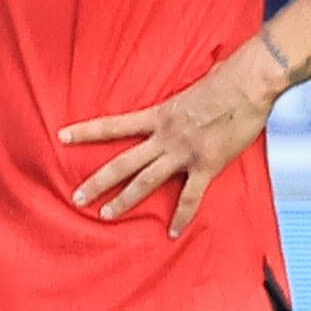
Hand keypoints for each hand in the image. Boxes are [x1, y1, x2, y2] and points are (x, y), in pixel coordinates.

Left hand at [58, 39, 287, 232]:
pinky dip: (182, 216)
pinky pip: (190, 197)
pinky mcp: (206, 166)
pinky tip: (172, 232)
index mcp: (158, 115)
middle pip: (122, 163)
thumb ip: (177, 101)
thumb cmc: (225, 79)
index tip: (62, 136)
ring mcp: (184, 153)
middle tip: (77, 198)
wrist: (249, 84)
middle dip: (97, 182)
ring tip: (105, 215)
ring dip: (124, 200)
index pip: (113, 125)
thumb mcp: (189, 87)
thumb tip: (178, 98)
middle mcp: (164, 137)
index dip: (86, 131)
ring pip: (146, 182)